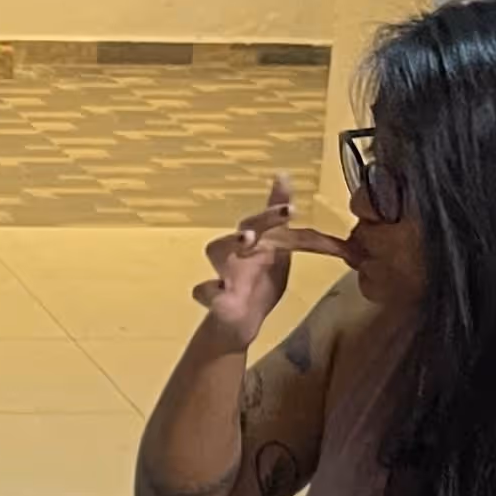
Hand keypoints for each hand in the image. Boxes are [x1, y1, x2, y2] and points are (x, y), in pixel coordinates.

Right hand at [193, 174, 351, 347]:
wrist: (242, 320)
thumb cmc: (258, 280)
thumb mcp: (276, 248)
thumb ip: (280, 220)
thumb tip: (282, 175)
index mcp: (252, 242)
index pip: (261, 221)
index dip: (273, 213)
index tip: (292, 209)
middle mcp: (236, 251)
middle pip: (245, 221)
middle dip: (255, 222)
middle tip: (271, 217)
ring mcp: (223, 274)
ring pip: (217, 251)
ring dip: (231, 242)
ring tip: (247, 237)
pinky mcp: (215, 300)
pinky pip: (203, 291)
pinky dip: (208, 290)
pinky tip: (219, 289)